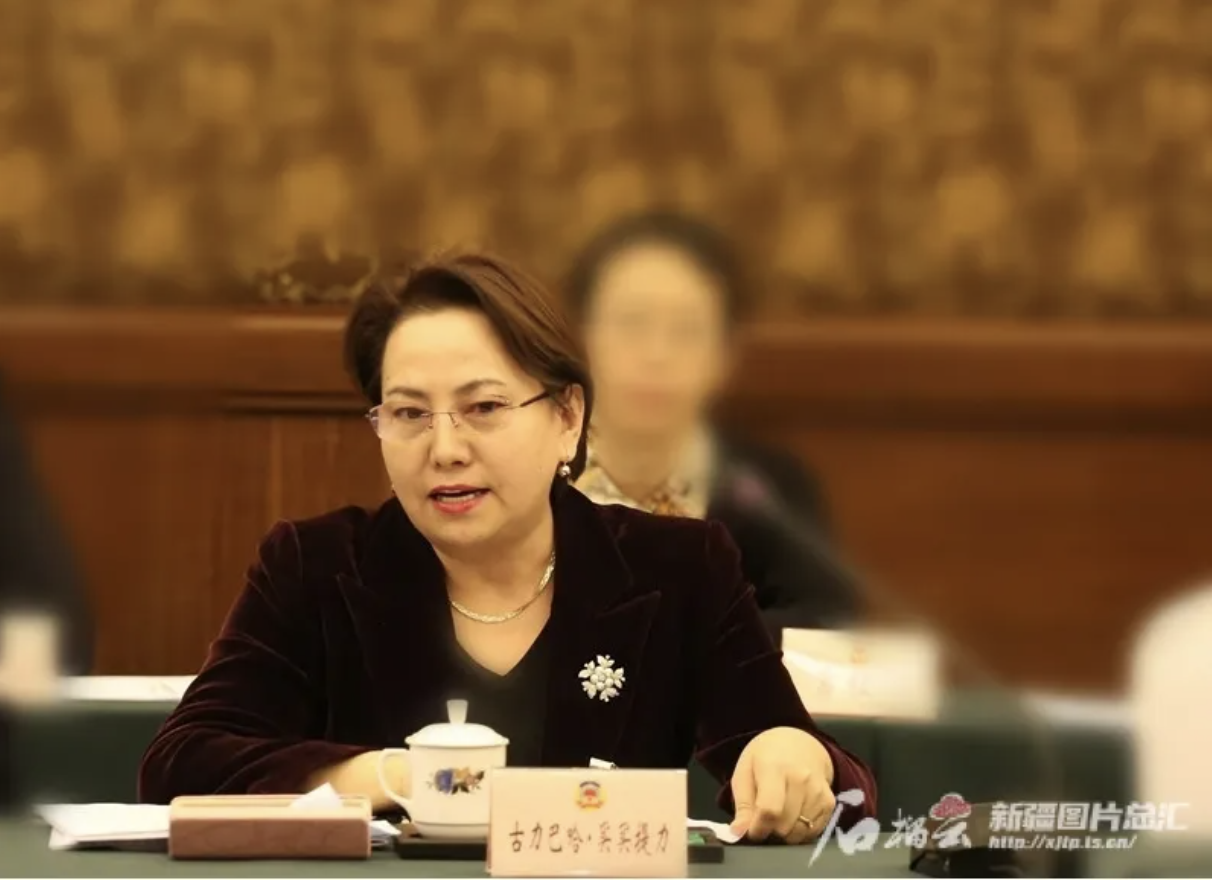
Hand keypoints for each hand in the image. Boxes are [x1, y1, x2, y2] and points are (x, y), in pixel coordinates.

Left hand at [729, 727, 835, 844]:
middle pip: (784, 825)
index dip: (758, 828)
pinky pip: (813, 832)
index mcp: (775, 768)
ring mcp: (818, 790)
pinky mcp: (829, 802)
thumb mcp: (744, 772)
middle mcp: (801, 778)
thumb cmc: (766, 758)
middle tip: (764, 817)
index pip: (769, 810)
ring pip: (799, 832)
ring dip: (786, 832)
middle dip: (770, 830)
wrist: (798, 743)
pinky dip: (801, 831)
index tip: (752, 830)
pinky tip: (794, 815)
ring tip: (779, 814)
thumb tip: (738, 833)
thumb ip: (742, 804)